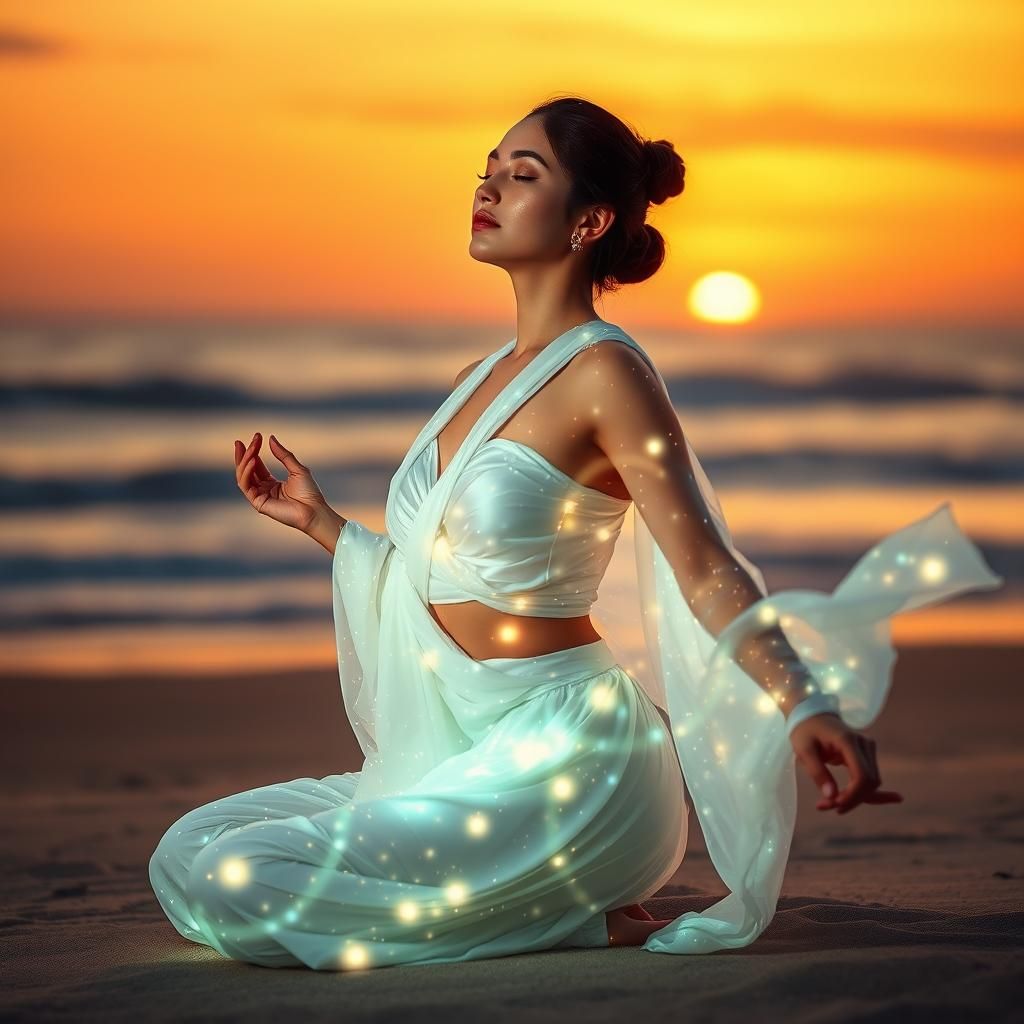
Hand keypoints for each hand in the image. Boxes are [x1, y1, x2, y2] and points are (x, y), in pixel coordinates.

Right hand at [233, 432, 328, 532]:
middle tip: (240, 442)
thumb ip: (283, 455)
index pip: (256, 465)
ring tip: (250, 449)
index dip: (253, 451)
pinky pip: (246, 486)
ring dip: (244, 461)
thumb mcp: (297, 469)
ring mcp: (260, 497)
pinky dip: (247, 472)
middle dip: (243, 455)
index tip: (256, 436)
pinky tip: (253, 460)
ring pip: (243, 477)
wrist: (313, 510)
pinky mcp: (258, 503)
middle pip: (247, 470)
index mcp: (272, 484)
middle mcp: (263, 490)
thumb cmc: (309, 492)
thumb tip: (271, 438)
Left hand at [789, 713, 903, 814]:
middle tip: (823, 806)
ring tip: (828, 803)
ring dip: (854, 797)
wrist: (811, 715)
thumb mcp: (803, 750)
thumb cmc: (804, 731)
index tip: (834, 805)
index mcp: (847, 740)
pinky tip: (896, 798)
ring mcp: (868, 748)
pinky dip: (873, 791)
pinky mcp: (867, 754)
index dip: (852, 795)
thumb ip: (817, 772)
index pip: (861, 776)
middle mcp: (863, 743)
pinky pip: (871, 777)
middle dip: (850, 799)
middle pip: (868, 782)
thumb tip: (832, 797)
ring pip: (870, 783)